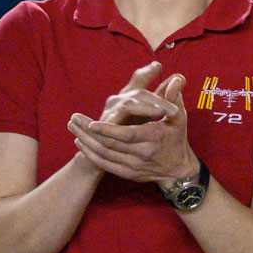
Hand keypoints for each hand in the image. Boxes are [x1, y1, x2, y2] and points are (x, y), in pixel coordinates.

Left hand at [69, 67, 197, 182]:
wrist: (177, 169)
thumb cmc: (176, 138)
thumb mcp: (178, 118)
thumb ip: (173, 98)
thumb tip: (177, 78)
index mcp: (155, 137)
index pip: (127, 135)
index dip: (108, 130)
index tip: (92, 123)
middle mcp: (144, 153)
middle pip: (111, 145)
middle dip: (89, 133)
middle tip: (74, 121)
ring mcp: (135, 166)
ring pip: (105, 155)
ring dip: (86, 143)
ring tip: (74, 129)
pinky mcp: (128, 174)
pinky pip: (105, 165)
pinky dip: (91, 155)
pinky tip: (81, 144)